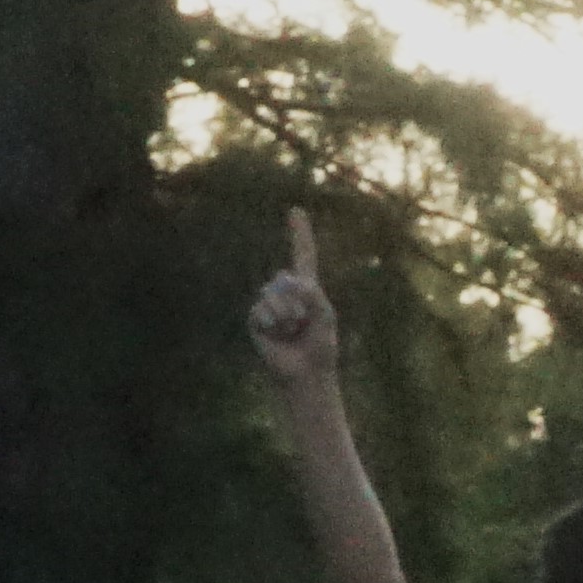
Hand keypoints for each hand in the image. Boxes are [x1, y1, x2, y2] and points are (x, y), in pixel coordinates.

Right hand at [248, 208, 337, 388]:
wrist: (306, 372)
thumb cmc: (320, 345)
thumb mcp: (325, 316)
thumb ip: (313, 295)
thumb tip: (290, 280)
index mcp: (307, 288)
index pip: (303, 255)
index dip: (299, 233)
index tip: (296, 210)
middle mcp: (286, 291)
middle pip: (285, 278)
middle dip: (297, 301)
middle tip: (304, 323)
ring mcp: (269, 303)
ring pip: (271, 294)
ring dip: (286, 315)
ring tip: (293, 331)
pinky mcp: (256, 318)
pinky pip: (260, 311)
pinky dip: (273, 324)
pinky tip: (278, 335)